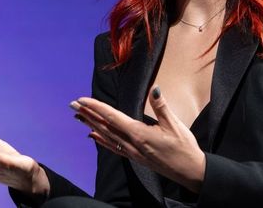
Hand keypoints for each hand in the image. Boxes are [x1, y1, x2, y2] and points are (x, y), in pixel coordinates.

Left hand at [72, 87, 205, 192]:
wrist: (190, 172)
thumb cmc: (184, 148)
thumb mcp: (175, 124)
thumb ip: (162, 106)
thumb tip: (154, 89)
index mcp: (139, 133)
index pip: (112, 117)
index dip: (96, 107)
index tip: (82, 99)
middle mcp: (132, 143)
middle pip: (104, 126)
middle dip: (88, 114)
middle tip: (72, 105)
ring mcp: (132, 152)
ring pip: (106, 136)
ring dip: (91, 125)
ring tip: (78, 117)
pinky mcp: (135, 157)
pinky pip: (113, 147)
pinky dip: (101, 140)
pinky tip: (93, 136)